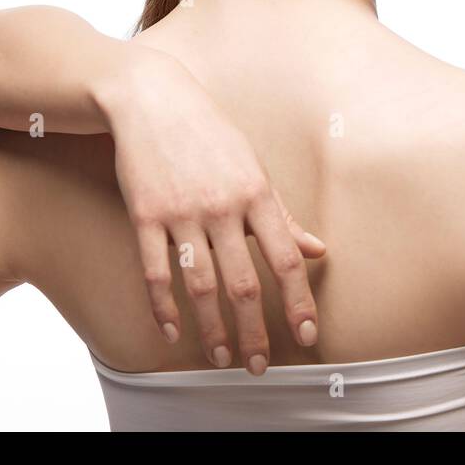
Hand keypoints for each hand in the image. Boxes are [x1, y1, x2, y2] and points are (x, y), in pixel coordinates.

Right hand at [93, 45, 324, 374]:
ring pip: (201, 285)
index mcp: (258, 194)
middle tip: (259, 365)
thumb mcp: (255, 169)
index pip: (286, 259)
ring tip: (221, 357)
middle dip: (255, 331)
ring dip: (212, 328)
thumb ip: (284, 216)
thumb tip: (319, 251)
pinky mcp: (145, 215)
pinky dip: (162, 305)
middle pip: (245, 283)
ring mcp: (182, 211)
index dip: (298, 301)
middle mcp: (223, 206)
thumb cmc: (211, 135)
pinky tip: (171, 330)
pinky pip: (155, 271)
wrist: (152, 99)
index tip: (305, 335)